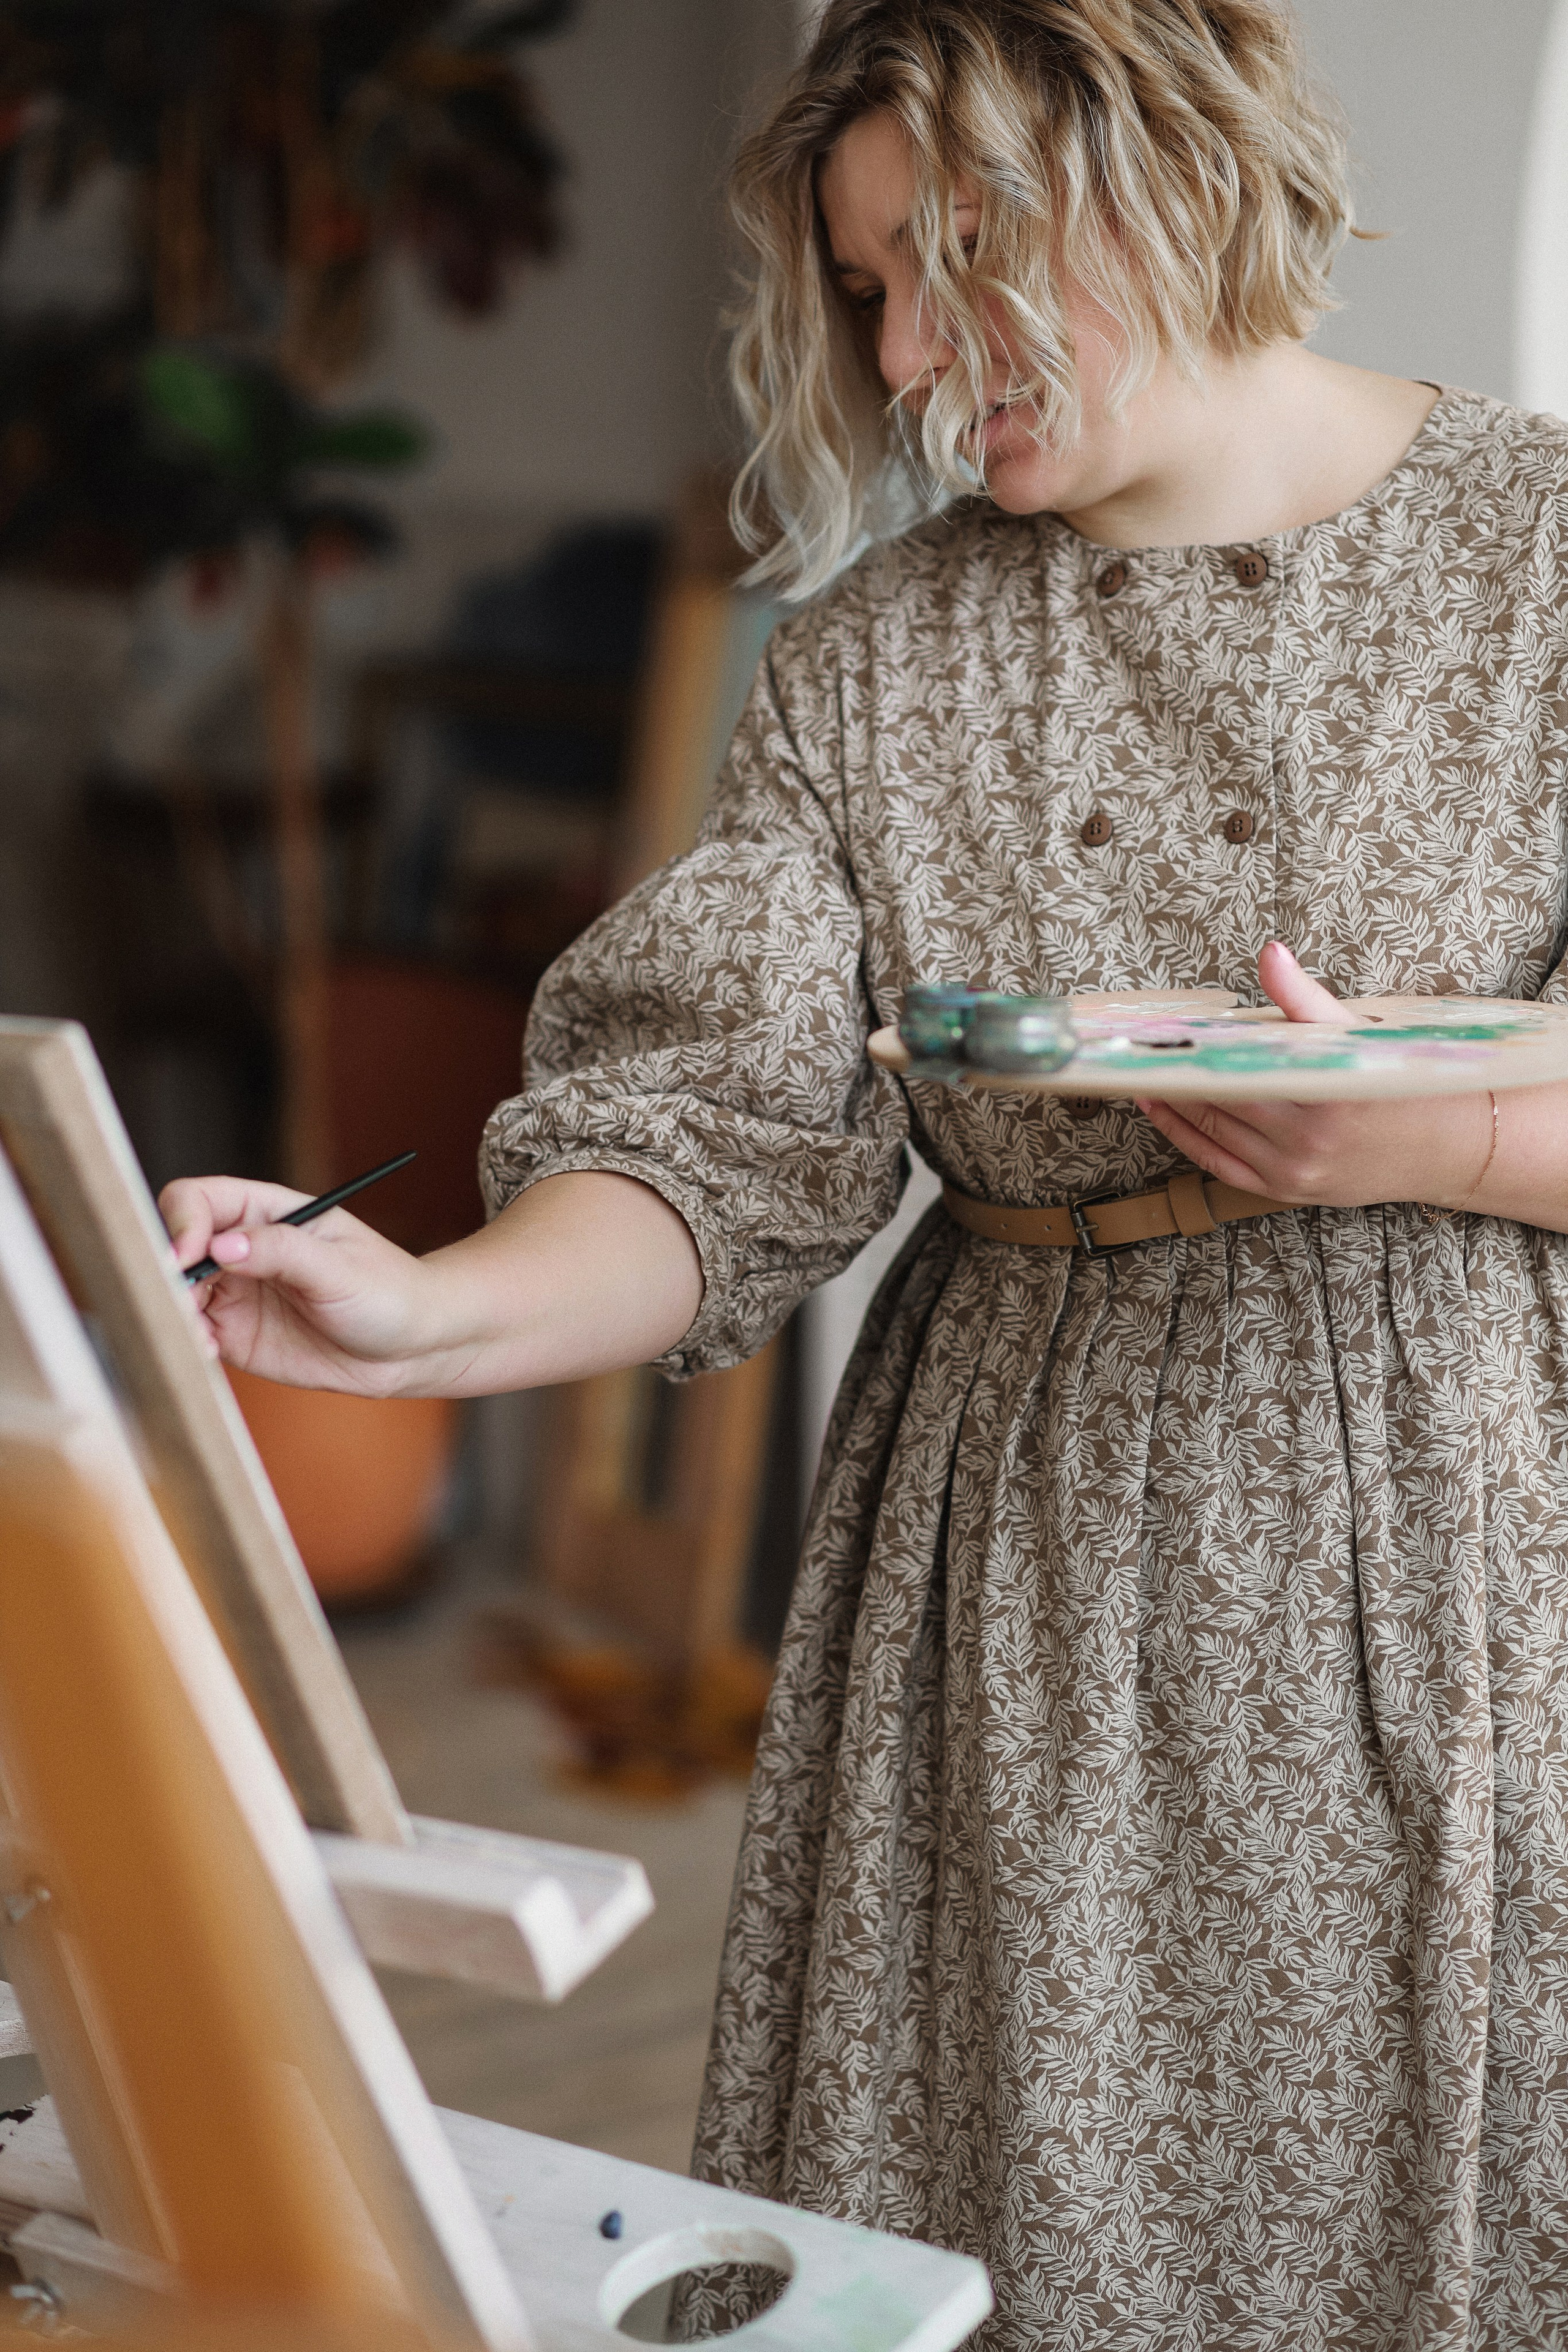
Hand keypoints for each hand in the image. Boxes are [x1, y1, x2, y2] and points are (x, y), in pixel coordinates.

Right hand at [159, 1176, 432, 1394]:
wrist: (409, 1346)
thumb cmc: (386, 1291)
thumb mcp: (339, 1268)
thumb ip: (282, 1252)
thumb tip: (221, 1245)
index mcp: (265, 1211)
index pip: (199, 1200)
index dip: (181, 1223)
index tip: (186, 1256)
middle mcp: (239, 1247)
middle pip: (173, 1245)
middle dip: (166, 1271)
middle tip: (177, 1301)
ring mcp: (233, 1292)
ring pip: (175, 1293)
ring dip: (172, 1311)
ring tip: (196, 1334)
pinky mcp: (234, 1334)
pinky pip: (193, 1333)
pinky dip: (186, 1341)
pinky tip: (205, 1351)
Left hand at [1134, 942, 1496, 1209]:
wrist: (1444, 1147)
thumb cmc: (1400, 1082)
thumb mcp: (1357, 1034)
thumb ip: (1306, 998)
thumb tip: (1270, 952)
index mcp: (1326, 1096)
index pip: (1240, 1067)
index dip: (1196, 1047)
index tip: (1163, 1026)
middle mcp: (1306, 1141)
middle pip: (1218, 1099)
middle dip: (1177, 1071)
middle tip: (1137, 1044)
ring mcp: (1292, 1171)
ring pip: (1212, 1131)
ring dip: (1172, 1100)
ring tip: (1141, 1070)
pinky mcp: (1285, 1190)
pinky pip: (1219, 1163)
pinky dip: (1184, 1136)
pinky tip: (1161, 1109)